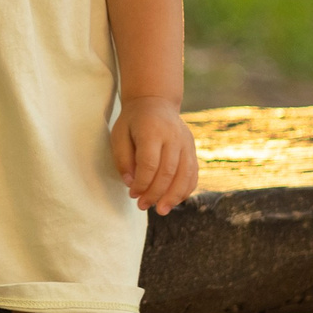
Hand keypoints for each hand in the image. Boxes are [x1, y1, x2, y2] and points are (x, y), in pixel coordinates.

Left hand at [110, 98, 198, 215]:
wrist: (155, 102)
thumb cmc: (133, 122)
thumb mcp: (119, 135)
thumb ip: (123, 159)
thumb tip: (131, 184)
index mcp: (152, 130)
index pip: (150, 163)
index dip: (141, 183)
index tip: (132, 193)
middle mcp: (173, 136)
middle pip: (168, 172)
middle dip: (155, 193)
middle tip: (142, 206)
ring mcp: (186, 142)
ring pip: (185, 175)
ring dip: (173, 196)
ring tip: (161, 210)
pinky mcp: (192, 149)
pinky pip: (193, 173)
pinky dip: (185, 190)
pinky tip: (174, 201)